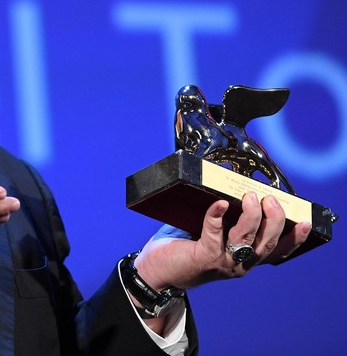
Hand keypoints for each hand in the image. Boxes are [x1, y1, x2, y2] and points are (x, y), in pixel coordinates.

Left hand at [133, 192, 311, 291]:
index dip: (293, 238)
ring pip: (246, 239)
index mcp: (245, 259)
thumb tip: (232, 190)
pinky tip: (220, 204)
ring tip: (251, 197)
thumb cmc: (184, 248)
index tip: (304, 222)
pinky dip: (217, 217)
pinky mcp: (204, 257)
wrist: (156, 271)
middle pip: (266, 243)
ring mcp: (222, 262)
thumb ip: (227, 220)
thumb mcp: (213, 235)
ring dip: (251, 216)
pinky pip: (214, 234)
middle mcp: (239, 264)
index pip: (277, 251)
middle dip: (273, 219)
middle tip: (270, 199)